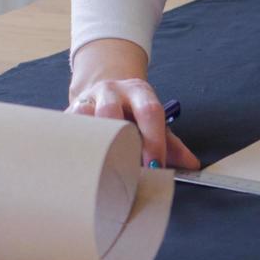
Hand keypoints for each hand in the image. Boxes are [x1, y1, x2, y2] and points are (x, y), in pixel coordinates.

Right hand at [66, 38, 199, 168]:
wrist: (106, 91)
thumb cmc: (134, 113)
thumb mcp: (155, 122)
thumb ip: (173, 144)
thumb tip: (193, 165)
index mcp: (139, 91)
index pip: (149, 112)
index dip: (154, 141)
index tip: (155, 167)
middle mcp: (111, 91)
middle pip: (111, 111)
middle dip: (118, 140)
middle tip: (126, 169)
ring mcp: (86, 99)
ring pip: (83, 117)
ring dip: (92, 143)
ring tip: (100, 166)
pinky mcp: (68, 112)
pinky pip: (67, 128)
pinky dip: (72, 146)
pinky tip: (80, 162)